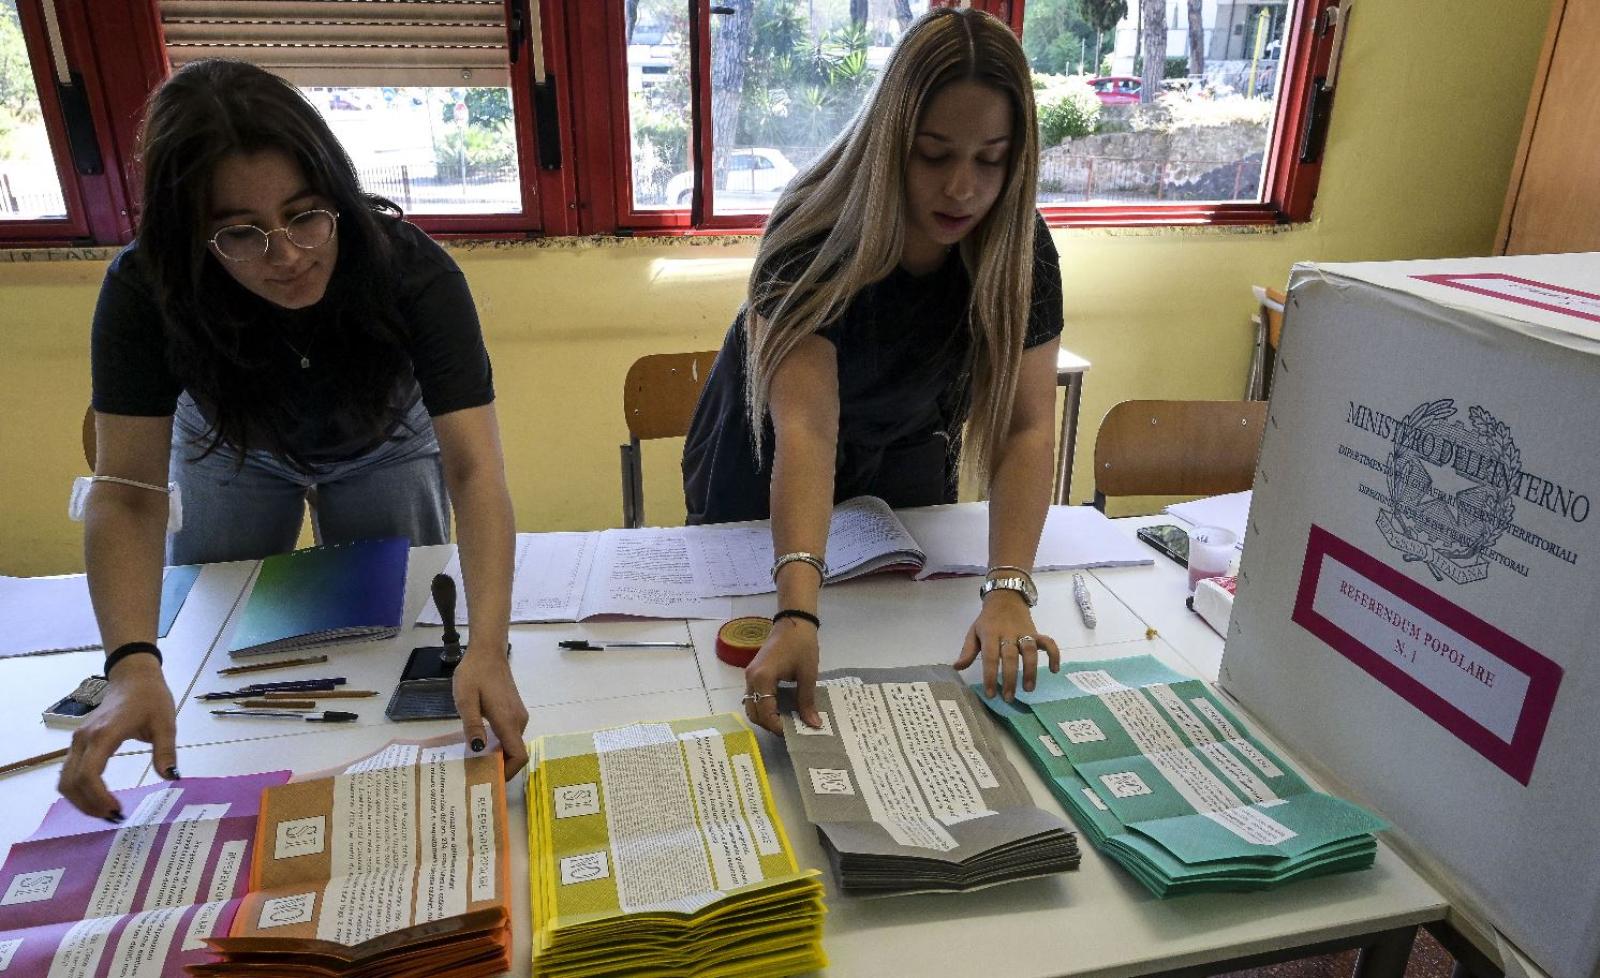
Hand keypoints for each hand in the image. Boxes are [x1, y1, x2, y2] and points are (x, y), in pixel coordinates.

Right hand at [59, 653, 177, 819]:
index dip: (98, 797)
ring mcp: (77, 740)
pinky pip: (68, 772)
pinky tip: (97, 798)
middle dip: (88, 805)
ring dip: (80, 800)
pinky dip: (77, 789)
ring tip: (106, 811)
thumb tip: (171, 777)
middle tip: (113, 817)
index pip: (89, 774)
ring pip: (65, 779)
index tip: (117, 810)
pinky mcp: (78, 742)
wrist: (133, 677)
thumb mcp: (165, 724)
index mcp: (104, 734)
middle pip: (71, 782)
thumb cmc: (151, 698)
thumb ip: (166, 751)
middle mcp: (84, 739)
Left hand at [452, 646, 528, 775]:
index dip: (508, 772)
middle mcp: (518, 721)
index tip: (491, 780)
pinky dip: (498, 744)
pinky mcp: (514, 711)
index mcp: (507, 720)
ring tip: (474, 760)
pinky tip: (479, 742)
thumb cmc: (474, 673)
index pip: (519, 755)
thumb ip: (472, 725)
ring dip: (497, 754)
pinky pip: (509, 734)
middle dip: (498, 766)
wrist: (487, 652)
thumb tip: (478, 750)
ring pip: (512, 744)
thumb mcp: (466, 700)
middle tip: (474, 773)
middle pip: (516, 752)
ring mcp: (518, 715)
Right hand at [743, 618, 822, 734]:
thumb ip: (807, 701)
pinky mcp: (753, 673)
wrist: (794, 621)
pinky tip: (782, 708)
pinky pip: (754, 696)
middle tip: (791, 729)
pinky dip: (764, 706)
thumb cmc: (802, 645)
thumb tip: (813, 725)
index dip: (778, 726)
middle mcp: (751, 679)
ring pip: (751, 706)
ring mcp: (749, 676)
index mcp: (762, 678)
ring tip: (787, 720)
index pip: (765, 712)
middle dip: (770, 724)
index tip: (795, 733)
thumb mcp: (808, 674)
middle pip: (754, 713)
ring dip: (766, 716)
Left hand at [954, 591, 1060, 700]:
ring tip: (1029, 689)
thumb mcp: (973, 632)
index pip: (990, 657)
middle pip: (1010, 657)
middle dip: (1010, 678)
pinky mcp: (1037, 632)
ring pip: (1030, 651)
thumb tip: (957, 668)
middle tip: (1009, 697)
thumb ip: (967, 651)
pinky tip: (1055, 670)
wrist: (1005, 597)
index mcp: (990, 634)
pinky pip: (1048, 642)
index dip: (990, 676)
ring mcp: (1024, 632)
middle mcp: (1008, 634)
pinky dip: (1054, 655)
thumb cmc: (988, 620)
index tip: (991, 694)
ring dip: (1031, 670)